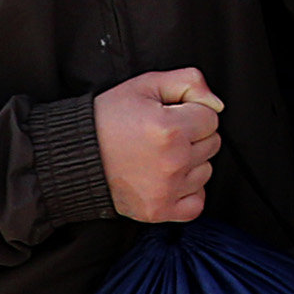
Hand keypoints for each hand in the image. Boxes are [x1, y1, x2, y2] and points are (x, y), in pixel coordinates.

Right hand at [93, 67, 223, 223]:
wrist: (76, 156)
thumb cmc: (108, 119)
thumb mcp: (146, 84)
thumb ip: (189, 82)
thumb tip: (216, 104)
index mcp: (170, 128)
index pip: (211, 117)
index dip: (192, 111)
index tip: (172, 114)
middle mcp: (173, 161)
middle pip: (212, 143)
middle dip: (193, 135)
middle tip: (165, 134)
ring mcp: (167, 190)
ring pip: (206, 171)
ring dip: (190, 162)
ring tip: (161, 155)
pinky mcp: (159, 210)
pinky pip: (197, 202)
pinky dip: (188, 191)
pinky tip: (169, 178)